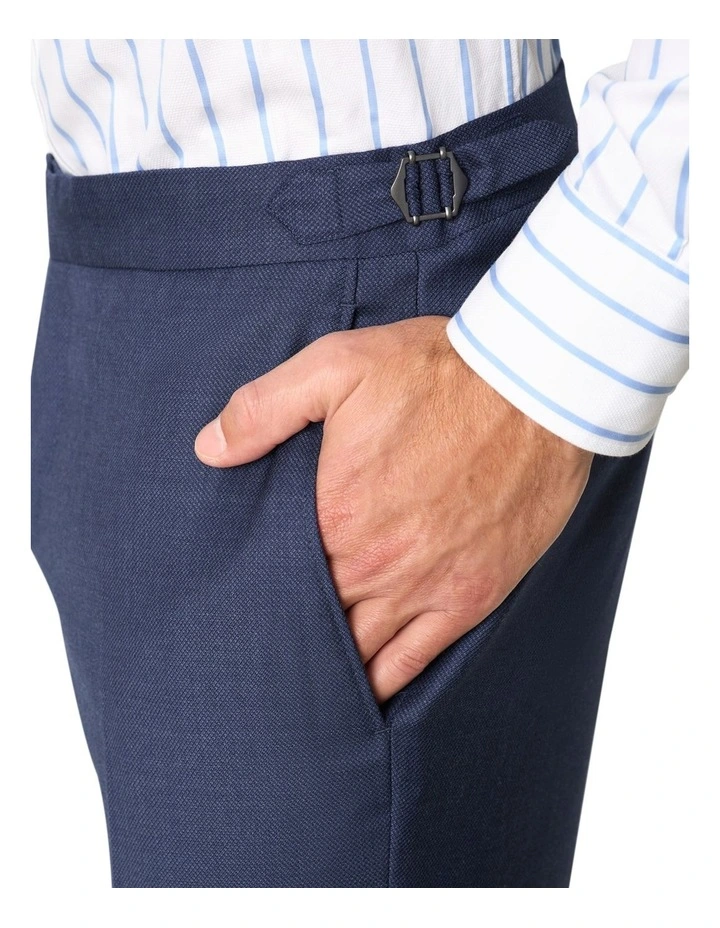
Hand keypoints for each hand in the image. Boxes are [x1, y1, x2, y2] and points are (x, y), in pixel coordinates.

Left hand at [195, 316, 592, 702]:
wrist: (536, 387)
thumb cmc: (436, 373)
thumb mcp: (338, 366)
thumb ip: (265, 408)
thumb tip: (208, 448)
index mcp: (335, 514)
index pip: (275, 577)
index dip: (254, 593)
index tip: (236, 604)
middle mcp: (375, 563)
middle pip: (313, 620)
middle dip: (284, 636)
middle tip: (255, 657)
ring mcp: (425, 586)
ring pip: (360, 650)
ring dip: (328, 668)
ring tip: (295, 689)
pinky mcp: (470, 596)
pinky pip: (417, 659)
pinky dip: (385, 682)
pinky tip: (362, 697)